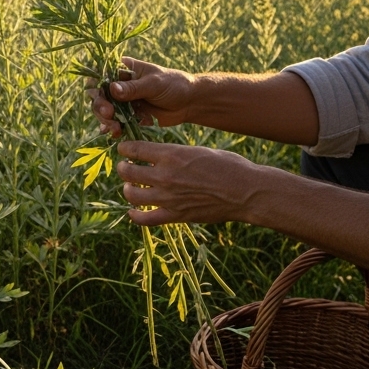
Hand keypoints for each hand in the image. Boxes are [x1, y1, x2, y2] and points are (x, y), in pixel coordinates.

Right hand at [90, 58, 198, 137]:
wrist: (189, 103)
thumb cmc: (174, 85)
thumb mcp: (154, 84)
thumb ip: (133, 88)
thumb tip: (112, 88)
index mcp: (125, 70)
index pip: (102, 74)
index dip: (95, 85)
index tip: (99, 95)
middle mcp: (120, 85)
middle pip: (99, 95)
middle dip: (100, 106)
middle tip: (108, 115)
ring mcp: (123, 101)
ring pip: (105, 111)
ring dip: (106, 121)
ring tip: (115, 129)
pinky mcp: (128, 115)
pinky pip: (115, 122)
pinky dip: (113, 129)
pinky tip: (114, 134)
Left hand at [116, 141, 260, 226]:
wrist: (246, 191)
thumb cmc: (229, 166)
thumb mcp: (199, 150)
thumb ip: (176, 153)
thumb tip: (159, 155)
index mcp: (172, 154)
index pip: (135, 150)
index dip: (125, 149)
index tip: (124, 149)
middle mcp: (165, 175)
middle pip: (128, 172)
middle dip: (123, 168)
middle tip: (124, 168)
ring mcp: (168, 197)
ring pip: (132, 195)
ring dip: (127, 190)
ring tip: (130, 187)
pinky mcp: (175, 215)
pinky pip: (146, 219)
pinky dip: (135, 216)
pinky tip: (133, 212)